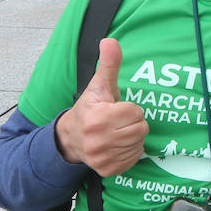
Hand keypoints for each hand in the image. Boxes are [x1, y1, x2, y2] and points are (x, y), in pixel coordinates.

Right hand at [54, 38, 147, 176]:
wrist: (70, 138)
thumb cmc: (89, 108)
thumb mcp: (98, 85)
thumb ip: (109, 64)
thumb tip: (110, 40)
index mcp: (97, 118)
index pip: (136, 112)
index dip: (129, 108)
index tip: (115, 108)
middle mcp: (98, 141)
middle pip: (141, 128)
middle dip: (133, 122)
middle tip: (118, 120)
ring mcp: (102, 158)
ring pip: (139, 143)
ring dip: (133, 136)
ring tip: (117, 131)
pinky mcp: (108, 170)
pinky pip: (135, 158)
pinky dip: (130, 150)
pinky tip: (117, 144)